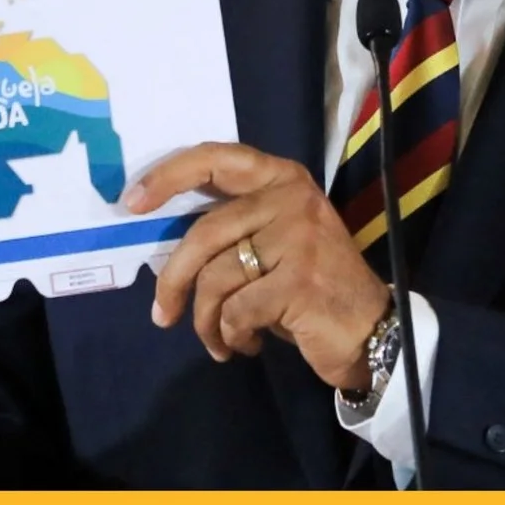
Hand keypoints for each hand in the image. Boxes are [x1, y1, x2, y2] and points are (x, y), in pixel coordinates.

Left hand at [122, 142, 388, 390]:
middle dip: (172, 280)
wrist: (373, 331)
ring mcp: (300, 239)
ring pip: (216, 277)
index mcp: (281, 178)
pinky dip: (231, 335)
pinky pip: (237, 310)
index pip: (215, 159)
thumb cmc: (311, 285)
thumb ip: (231, 227)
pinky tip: (246, 345)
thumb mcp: (274, 240)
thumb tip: (160, 239)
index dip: (167, 176)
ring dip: (205, 320)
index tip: (131, 202)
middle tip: (160, 315)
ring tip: (217, 339)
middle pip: (203, 233)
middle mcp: (292, 199)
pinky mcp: (301, 282)